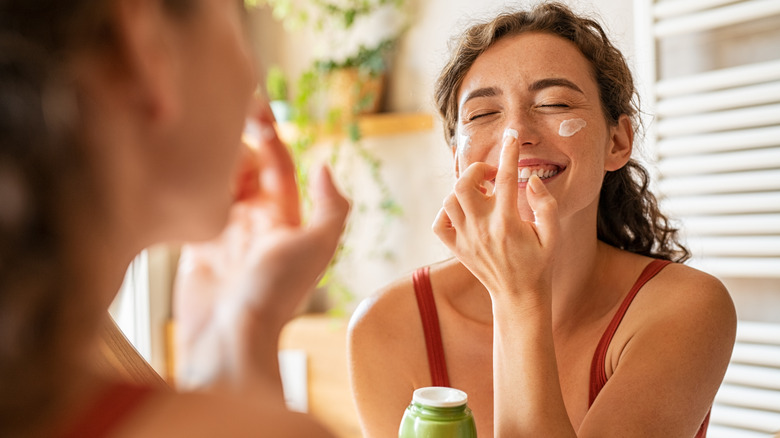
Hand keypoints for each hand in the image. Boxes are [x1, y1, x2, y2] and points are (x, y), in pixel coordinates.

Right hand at [173, 102, 349, 390]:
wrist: (228, 338)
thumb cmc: (275, 294)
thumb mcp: (316, 247)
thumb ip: (330, 207)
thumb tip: (323, 166)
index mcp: (286, 217)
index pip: (277, 164)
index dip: (268, 134)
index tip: (252, 106)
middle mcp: (256, 221)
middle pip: (244, 168)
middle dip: (234, 146)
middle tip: (217, 132)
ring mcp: (225, 233)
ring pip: (218, 183)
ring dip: (212, 164)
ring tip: (198, 150)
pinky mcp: (195, 246)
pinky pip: (193, 206)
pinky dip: (190, 190)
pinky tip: (181, 173)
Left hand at [432, 131, 558, 300]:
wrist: (519, 296)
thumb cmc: (540, 264)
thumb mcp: (553, 235)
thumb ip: (546, 205)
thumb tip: (531, 180)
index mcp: (508, 223)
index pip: (505, 178)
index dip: (509, 153)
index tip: (511, 137)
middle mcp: (482, 229)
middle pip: (464, 185)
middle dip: (476, 170)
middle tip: (491, 175)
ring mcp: (466, 239)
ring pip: (449, 200)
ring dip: (463, 189)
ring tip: (481, 194)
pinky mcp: (456, 248)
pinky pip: (439, 223)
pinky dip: (446, 212)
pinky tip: (464, 212)